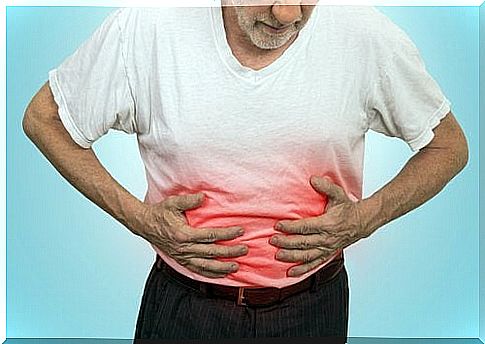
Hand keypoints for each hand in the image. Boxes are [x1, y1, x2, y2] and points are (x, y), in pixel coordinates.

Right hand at [131, 193, 247, 277]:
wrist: (145, 225)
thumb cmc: (160, 213)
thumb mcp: (173, 203)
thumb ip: (188, 201)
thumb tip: (203, 197)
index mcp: (184, 234)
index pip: (210, 235)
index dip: (226, 234)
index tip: (240, 231)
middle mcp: (184, 248)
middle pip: (211, 252)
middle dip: (230, 252)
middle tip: (244, 249)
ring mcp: (182, 256)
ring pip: (206, 265)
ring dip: (222, 267)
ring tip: (236, 266)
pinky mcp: (181, 260)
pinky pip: (197, 270)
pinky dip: (210, 274)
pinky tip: (221, 274)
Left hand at [270, 176, 371, 276]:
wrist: (361, 222)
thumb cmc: (347, 208)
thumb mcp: (338, 194)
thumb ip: (326, 187)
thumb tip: (313, 179)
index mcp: (328, 223)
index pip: (306, 227)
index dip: (291, 227)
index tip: (278, 226)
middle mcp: (327, 238)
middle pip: (303, 242)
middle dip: (286, 242)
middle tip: (272, 240)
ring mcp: (327, 248)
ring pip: (307, 256)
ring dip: (291, 257)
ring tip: (278, 255)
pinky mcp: (327, 254)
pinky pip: (314, 264)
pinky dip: (302, 270)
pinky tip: (290, 272)